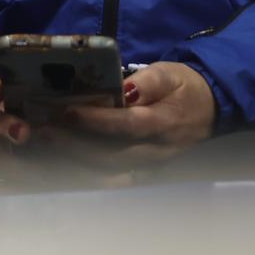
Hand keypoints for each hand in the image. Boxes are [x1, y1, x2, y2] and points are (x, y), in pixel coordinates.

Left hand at [50, 62, 216, 169]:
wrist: (212, 108)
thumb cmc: (183, 87)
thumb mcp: (168, 74)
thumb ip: (146, 82)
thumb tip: (123, 89)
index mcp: (163, 123)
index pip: (126, 125)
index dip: (95, 121)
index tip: (65, 112)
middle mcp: (157, 151)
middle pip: (113, 155)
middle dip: (74, 145)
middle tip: (42, 132)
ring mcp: (151, 166)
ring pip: (111, 173)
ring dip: (76, 163)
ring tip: (46, 148)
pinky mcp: (146, 173)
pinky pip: (115, 181)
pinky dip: (88, 177)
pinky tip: (63, 166)